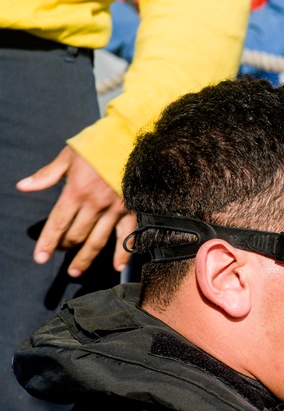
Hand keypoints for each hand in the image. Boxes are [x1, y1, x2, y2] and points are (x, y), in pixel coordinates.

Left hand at [17, 146, 134, 275]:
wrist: (132, 138)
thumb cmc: (99, 145)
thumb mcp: (68, 156)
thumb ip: (47, 175)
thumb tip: (23, 187)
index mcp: (76, 191)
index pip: (57, 223)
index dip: (47, 241)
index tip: (39, 257)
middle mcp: (95, 205)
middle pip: (76, 235)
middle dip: (65, 248)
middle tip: (59, 255)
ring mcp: (115, 210)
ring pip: (98, 241)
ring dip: (86, 259)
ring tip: (76, 272)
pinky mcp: (132, 210)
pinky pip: (127, 236)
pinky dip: (122, 253)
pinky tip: (117, 267)